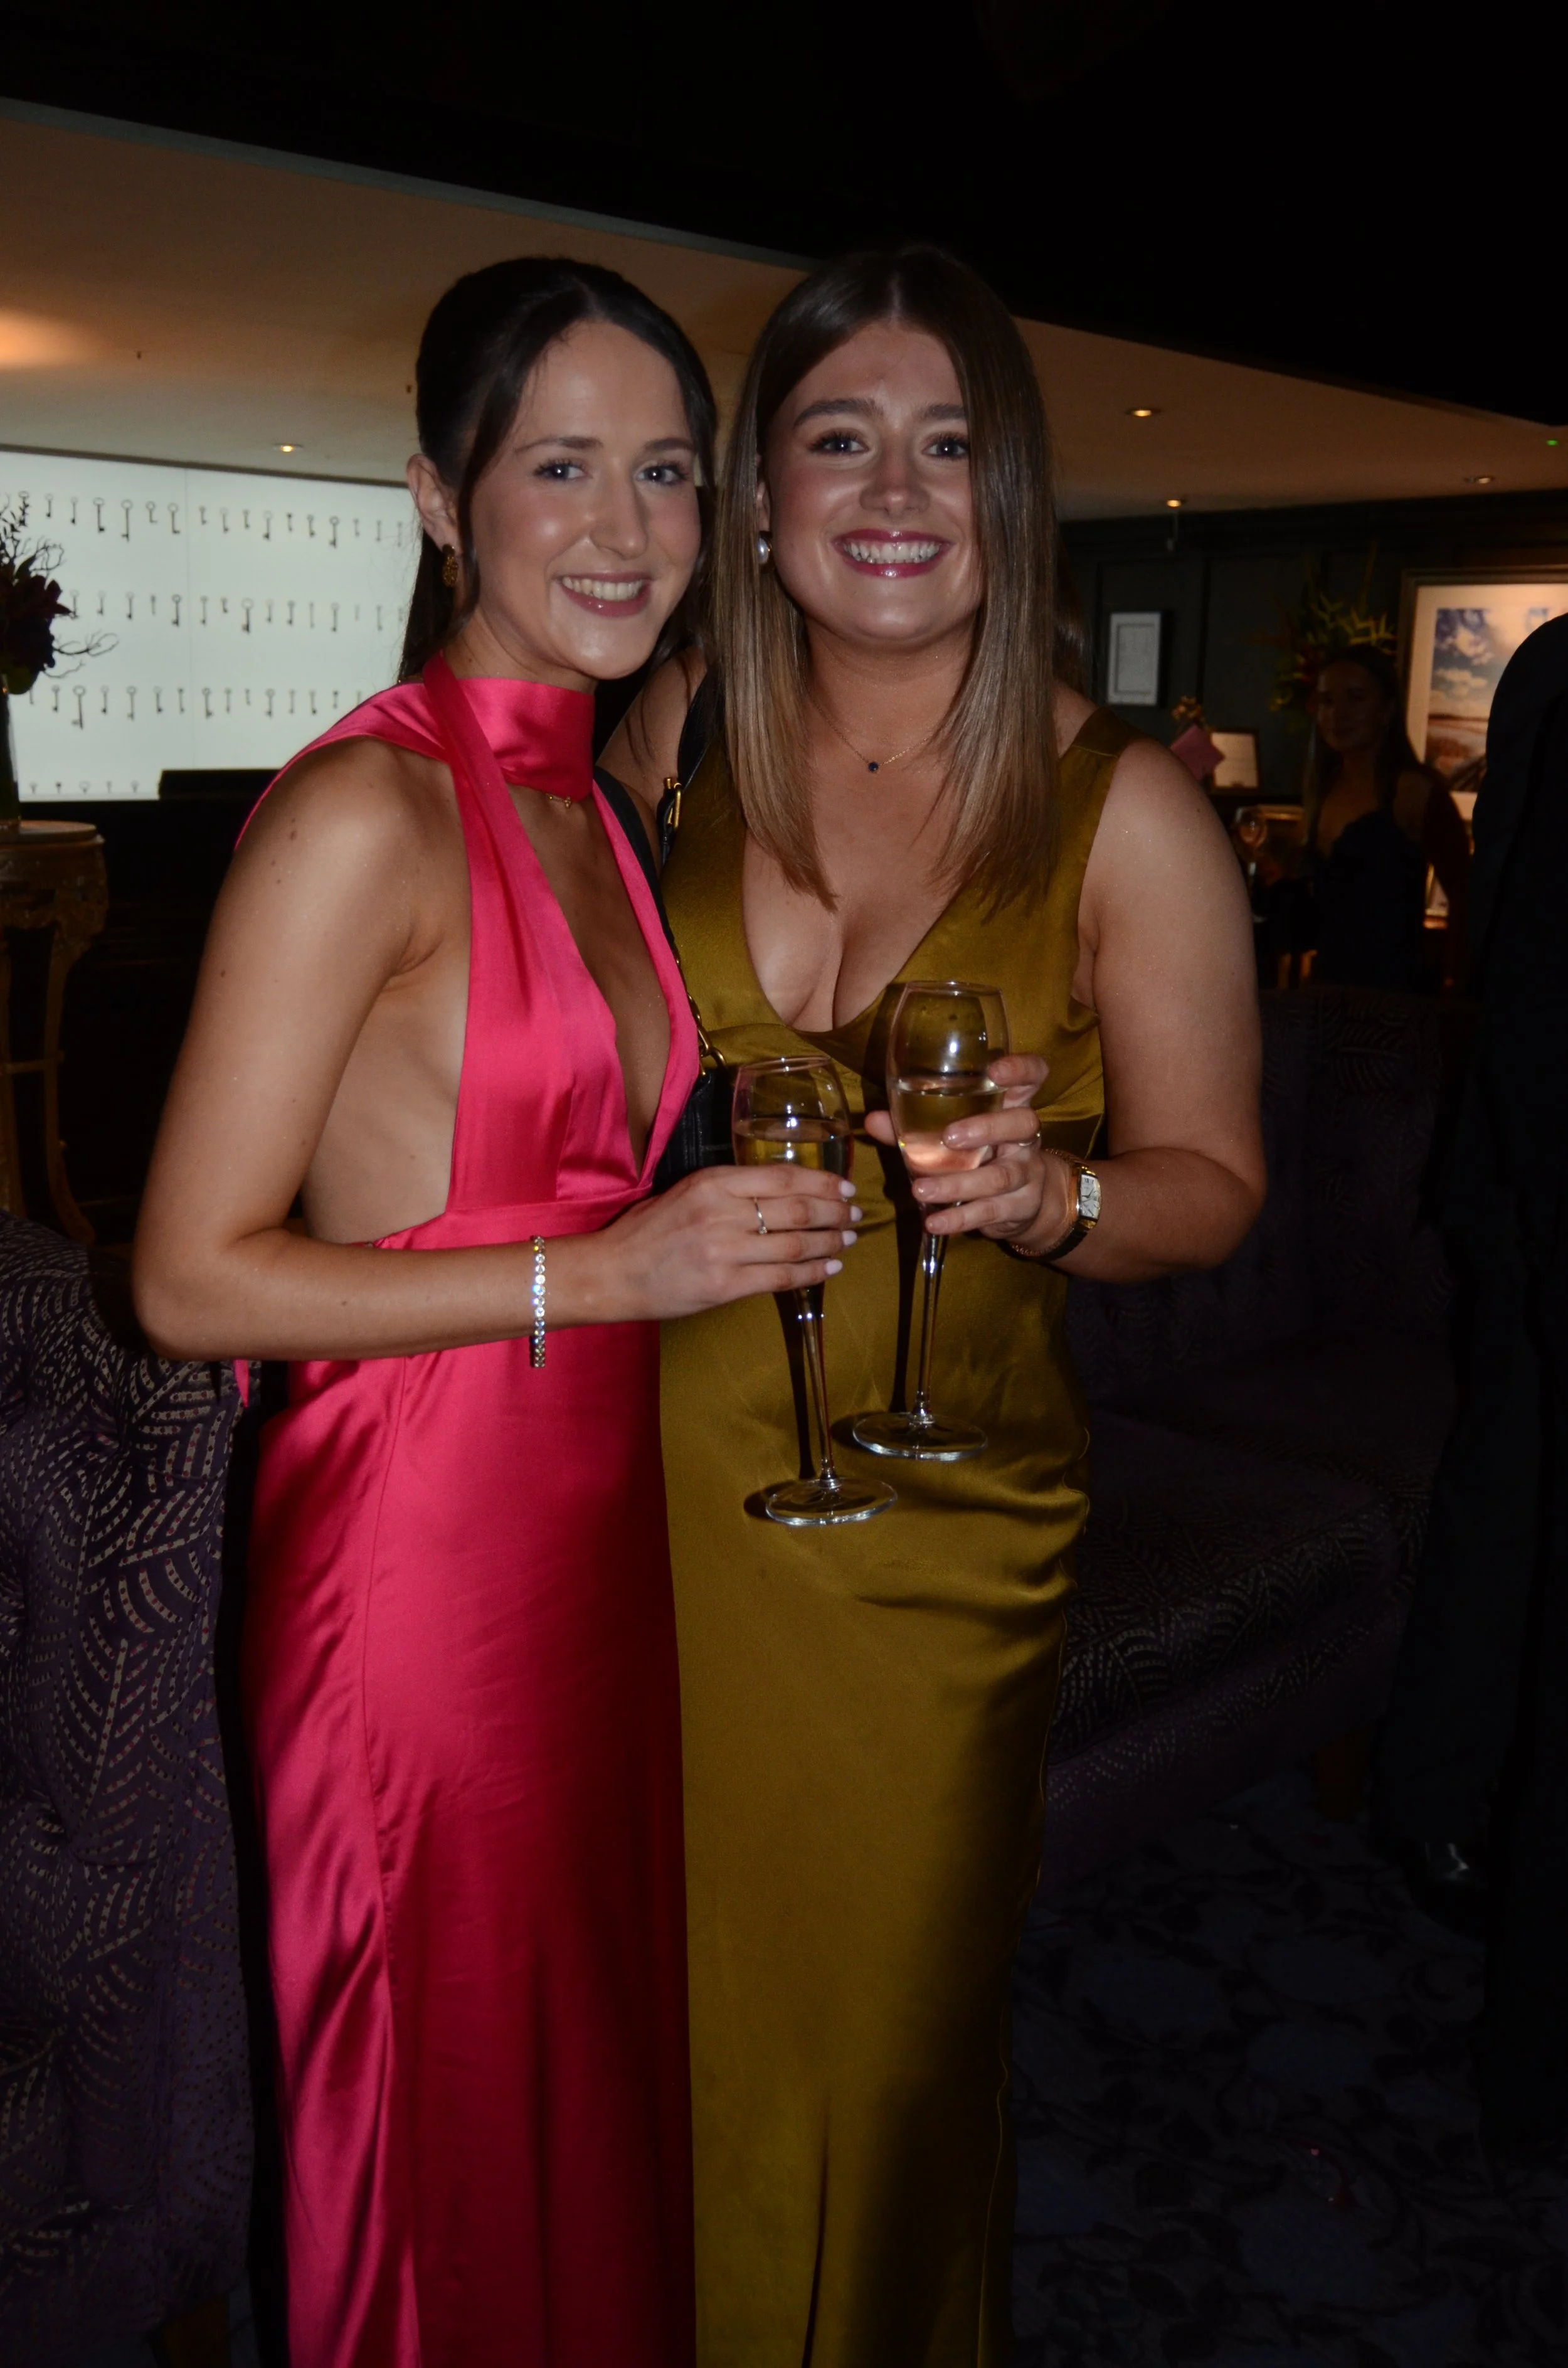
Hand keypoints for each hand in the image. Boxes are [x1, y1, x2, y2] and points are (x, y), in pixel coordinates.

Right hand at [600, 1163, 860, 1320]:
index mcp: (712, 1183)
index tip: (844, 1186)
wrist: (610, 1272)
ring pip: (793, 1244)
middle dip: (833, 1211)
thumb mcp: (686, 1192)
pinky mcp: (723, 1286)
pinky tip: (829, 1267)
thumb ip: (729, 1190)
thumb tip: (781, 1192)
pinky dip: (811, 1272)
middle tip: (854, 1213)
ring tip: (847, 1239)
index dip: (821, 1181)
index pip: (782, 1176)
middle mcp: (721, 1213)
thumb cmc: (646, 1231)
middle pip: (795, 1209)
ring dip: (829, 1241)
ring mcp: (723, 1251)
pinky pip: (780, 1277)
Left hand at [864, 1053, 1074, 1249]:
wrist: (1028, 1204)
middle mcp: (1025, 1137)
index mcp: (1012, 1107)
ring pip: (1002, 1176)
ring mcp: (1028, 1173)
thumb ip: (915, 1127)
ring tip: (920, 1190)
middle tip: (948, 1137)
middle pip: (1023, 1123)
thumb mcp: (956, 1137)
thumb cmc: (983, 1156)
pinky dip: (960, 1218)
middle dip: (987, 1128)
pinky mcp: (1022, 1207)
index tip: (996, 1070)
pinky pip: (991, 1211)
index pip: (1033, 1076)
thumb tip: (873, 1120)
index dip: (1021, 1069)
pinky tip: (934, 1222)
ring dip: (959, 1183)